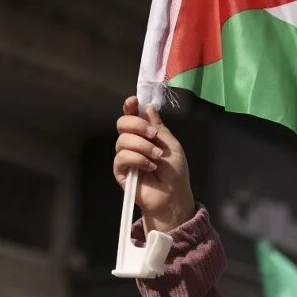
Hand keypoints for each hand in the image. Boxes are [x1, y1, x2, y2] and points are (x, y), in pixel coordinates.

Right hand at [113, 96, 195, 232]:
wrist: (173, 195)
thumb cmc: (175, 171)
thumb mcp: (171, 144)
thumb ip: (158, 126)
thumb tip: (147, 107)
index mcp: (144, 134)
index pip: (132, 116)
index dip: (130, 107)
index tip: (133, 101)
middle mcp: (132, 142)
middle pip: (122, 124)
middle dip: (137, 125)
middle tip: (153, 135)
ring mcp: (125, 156)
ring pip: (123, 140)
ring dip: (143, 146)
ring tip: (157, 157)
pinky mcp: (120, 171)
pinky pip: (122, 157)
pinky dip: (138, 159)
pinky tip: (150, 166)